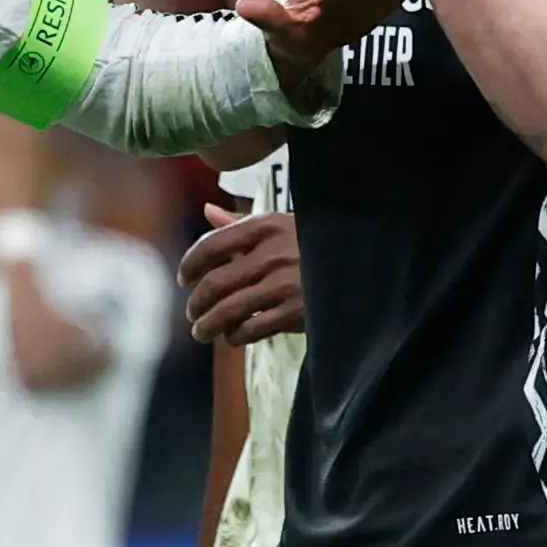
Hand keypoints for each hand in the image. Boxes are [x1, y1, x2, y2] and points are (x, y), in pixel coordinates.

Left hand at [180, 208, 303, 344]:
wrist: (363, 264)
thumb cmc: (315, 243)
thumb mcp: (282, 225)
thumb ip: (241, 223)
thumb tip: (207, 210)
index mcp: (265, 226)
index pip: (211, 245)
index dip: (190, 265)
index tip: (183, 278)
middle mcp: (271, 254)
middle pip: (215, 283)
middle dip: (196, 303)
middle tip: (192, 314)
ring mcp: (284, 284)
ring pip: (228, 310)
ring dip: (207, 325)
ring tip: (202, 331)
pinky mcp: (296, 312)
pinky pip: (252, 328)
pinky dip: (235, 335)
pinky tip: (233, 336)